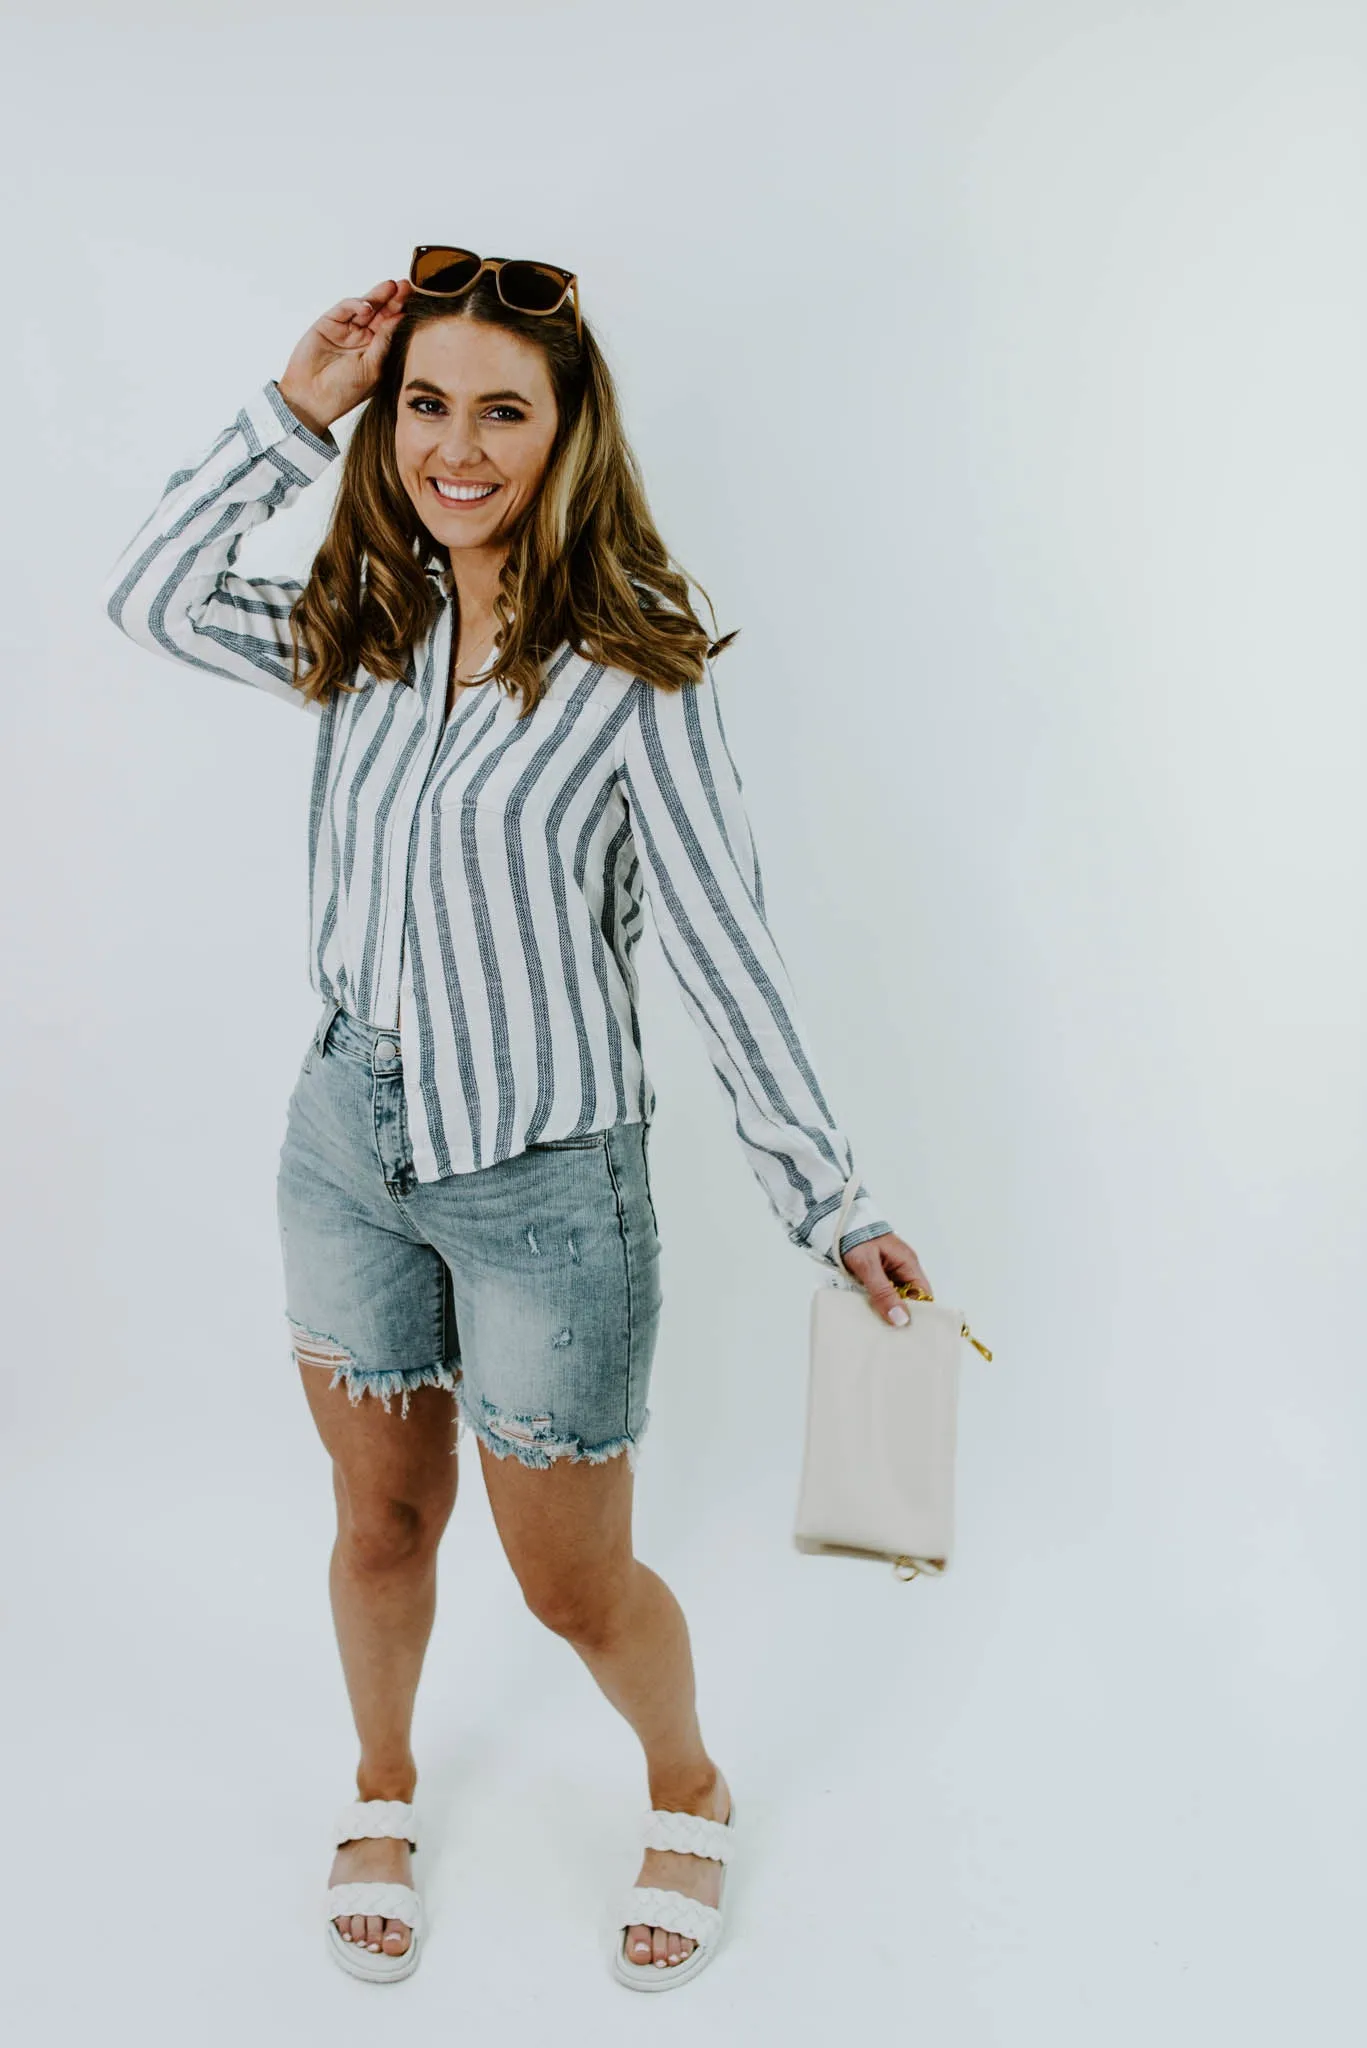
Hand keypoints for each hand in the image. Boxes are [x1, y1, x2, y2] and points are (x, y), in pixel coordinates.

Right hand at [277, 277, 415, 436]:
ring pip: (365, 306)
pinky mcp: (329, 322)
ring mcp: (346, 329)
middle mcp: (363, 337)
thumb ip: (384, 342)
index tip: (417, 301)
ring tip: (392, 287)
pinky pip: (345, 308)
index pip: (393, 326)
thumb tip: (400, 318)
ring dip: (378, 296)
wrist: (312, 398)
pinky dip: (356, 304)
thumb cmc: (344, 391)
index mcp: (377, 350)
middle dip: (394, 299)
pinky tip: (368, 307)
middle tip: (406, 286)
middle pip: (381, 312)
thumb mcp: (373, 368)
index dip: (403, 313)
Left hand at [838, 1231, 932, 1325]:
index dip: (920, 1313)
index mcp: (908, 1263)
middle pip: (911, 1298)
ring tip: (881, 1328)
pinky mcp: (877, 1273)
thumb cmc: (854, 1237)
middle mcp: (902, 1267)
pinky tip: (871, 1313)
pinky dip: (878, 1302)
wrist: (835, 1222)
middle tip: (893, 1334)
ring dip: (889, 1309)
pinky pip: (883, 1292)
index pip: (924, 1294)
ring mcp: (889, 1270)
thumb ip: (883, 1291)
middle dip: (902, 1314)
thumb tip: (901, 1318)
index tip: (910, 1331)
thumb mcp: (868, 1266)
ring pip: (896, 1296)